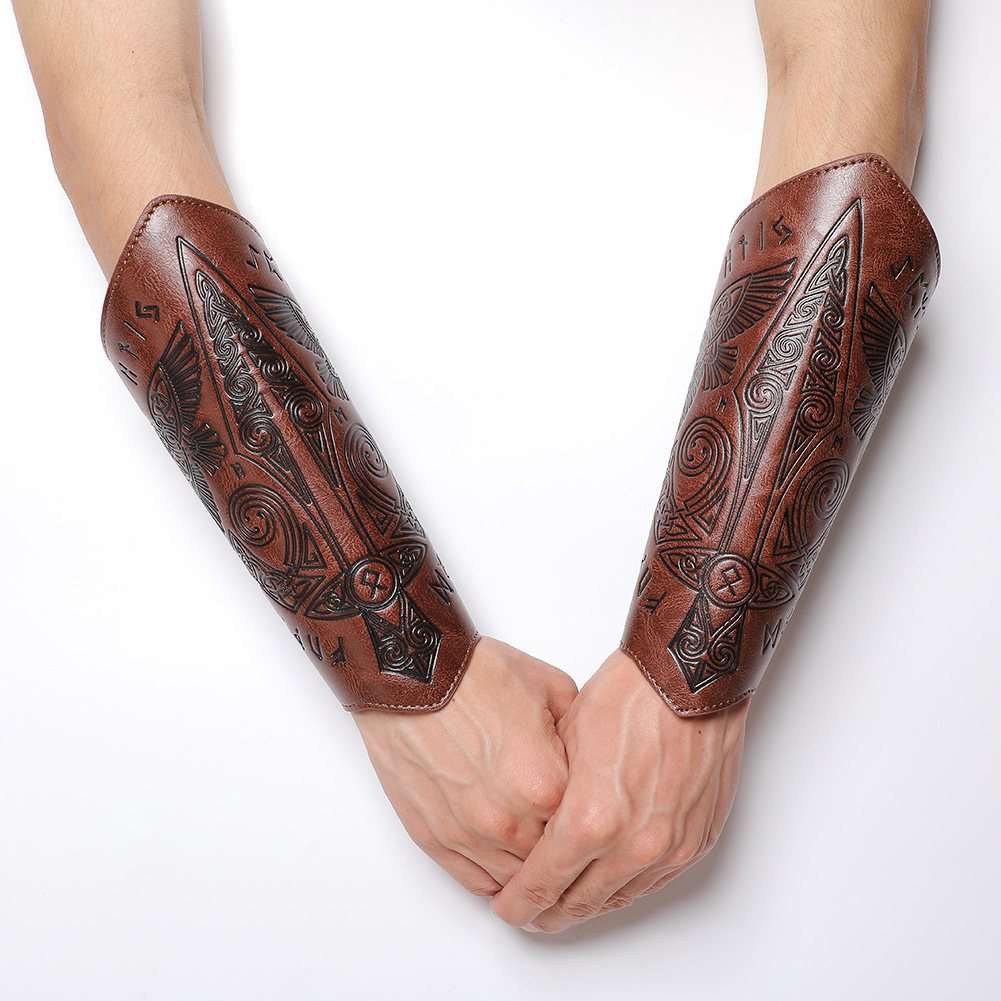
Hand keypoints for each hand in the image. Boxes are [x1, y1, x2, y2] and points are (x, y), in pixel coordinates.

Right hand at [353, 636, 577, 895]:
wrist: (413, 675)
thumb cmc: (474, 676)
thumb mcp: (552, 688)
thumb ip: (580, 734)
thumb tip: (592, 758)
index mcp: (548, 786)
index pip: (585, 830)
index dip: (587, 819)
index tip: (586, 812)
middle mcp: (510, 820)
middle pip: (551, 860)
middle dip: (558, 846)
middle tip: (559, 830)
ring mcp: (470, 834)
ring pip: (514, 879)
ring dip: (525, 867)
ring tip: (531, 846)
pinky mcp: (435, 838)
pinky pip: (474, 880)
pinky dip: (492, 877)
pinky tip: (500, 860)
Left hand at [490, 649, 747, 931]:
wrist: (688, 680)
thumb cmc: (628, 697)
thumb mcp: (564, 744)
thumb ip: (548, 799)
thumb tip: (534, 830)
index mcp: (591, 821)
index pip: (543, 884)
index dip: (518, 901)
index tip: (507, 906)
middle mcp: (633, 846)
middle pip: (580, 903)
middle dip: (548, 912)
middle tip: (530, 912)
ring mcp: (670, 848)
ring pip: (619, 898)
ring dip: (589, 902)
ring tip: (565, 899)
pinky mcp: (696, 842)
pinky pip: (655, 881)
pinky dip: (626, 883)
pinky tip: (608, 877)